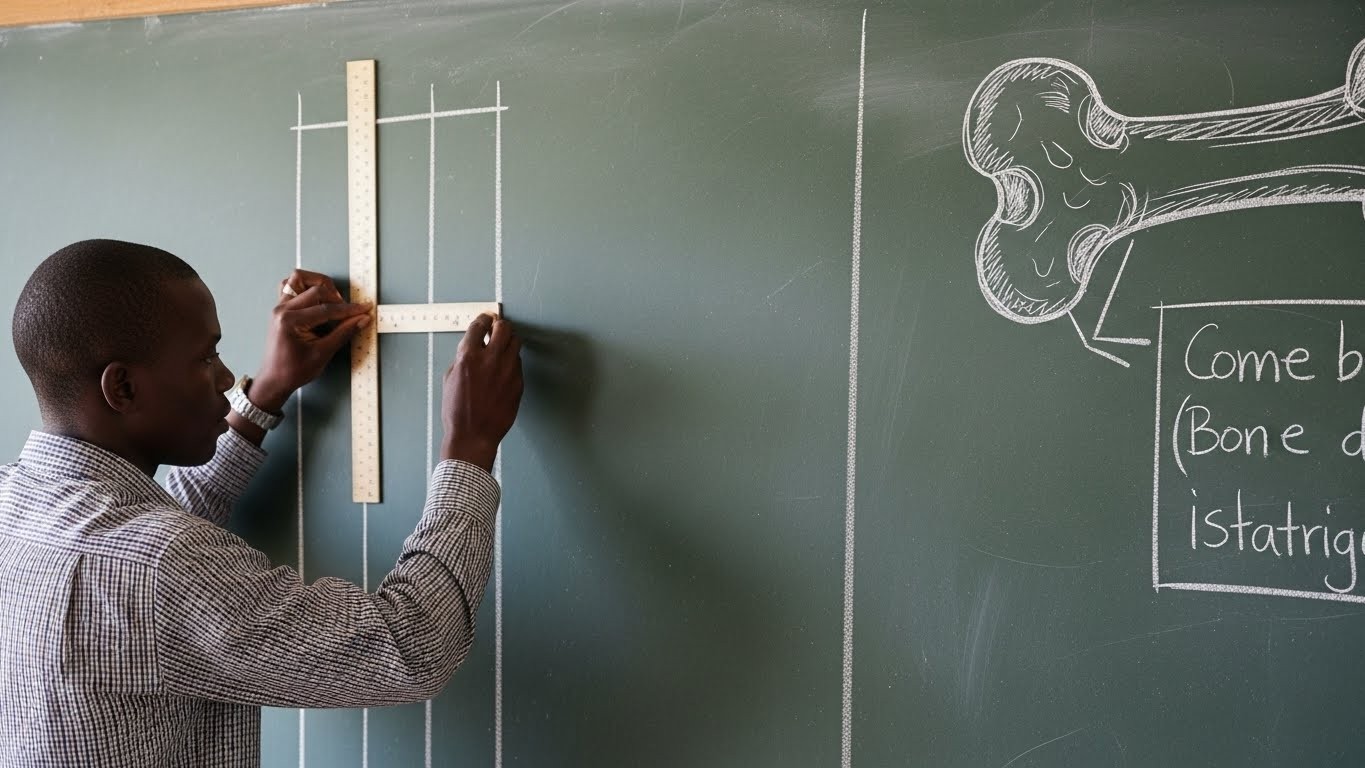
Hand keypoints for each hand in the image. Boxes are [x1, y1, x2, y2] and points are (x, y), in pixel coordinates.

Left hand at [251, 270, 372, 410]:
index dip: (349, 309)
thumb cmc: (293, 371)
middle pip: (315, 290)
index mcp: (290, 321)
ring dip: (319, 284)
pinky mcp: (281, 308)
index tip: (364, 309)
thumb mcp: (322, 354)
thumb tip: (361, 319)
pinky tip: (317, 297)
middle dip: (337, 298)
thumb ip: (343, 333)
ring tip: (332, 298)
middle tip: (350, 311)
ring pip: (299, 280)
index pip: (326, 309)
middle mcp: (282, 309)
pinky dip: (305, 287)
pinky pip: (290, 286)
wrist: (274, 380)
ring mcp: (279, 307)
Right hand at [441, 314, 522, 470]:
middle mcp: (490, 360)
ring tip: (502, 345)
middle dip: (500, 325)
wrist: (473, 435)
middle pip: (503, 328)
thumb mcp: (450, 379)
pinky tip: (504, 367)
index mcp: (468, 357)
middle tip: (497, 327)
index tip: (486, 318)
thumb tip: (473, 347)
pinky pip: (517, 363)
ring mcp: (507, 370)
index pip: (480, 325)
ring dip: (508, 340)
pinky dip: (511, 360)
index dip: (483, 319)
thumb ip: (462, 358)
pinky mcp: (518, 382)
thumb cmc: (457, 412)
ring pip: (515, 342)